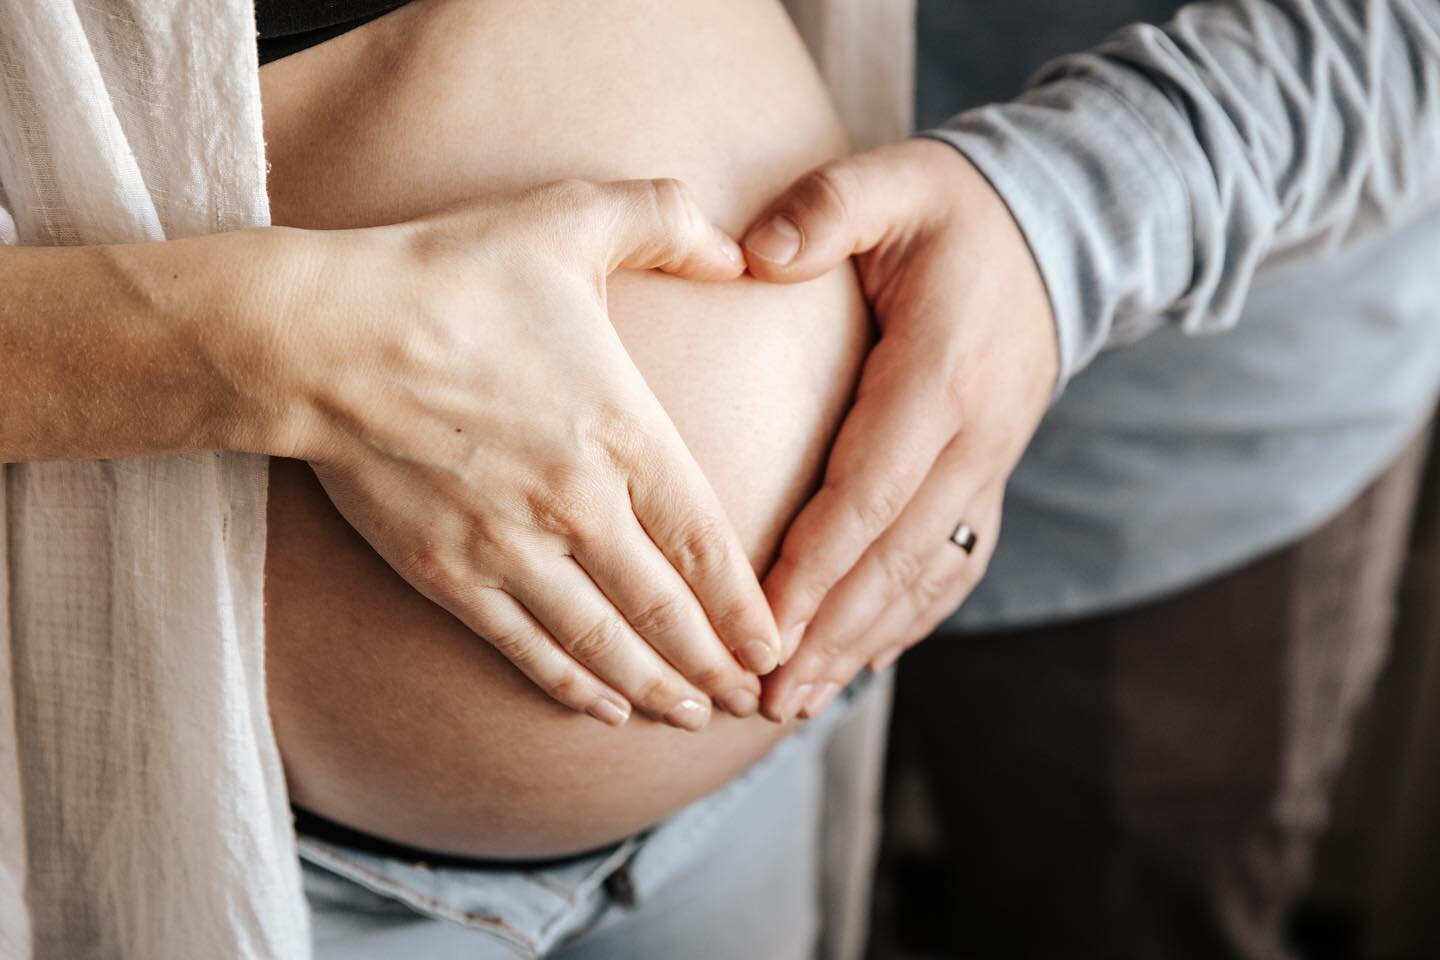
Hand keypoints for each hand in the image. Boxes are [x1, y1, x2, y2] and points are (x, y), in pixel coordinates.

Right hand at [268, 178, 780, 729]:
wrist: (321, 336)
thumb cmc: (448, 276)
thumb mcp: (571, 217)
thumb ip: (666, 221)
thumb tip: (740, 250)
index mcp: (622, 432)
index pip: (705, 541)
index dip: (743, 605)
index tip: (772, 644)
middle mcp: (577, 506)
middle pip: (663, 609)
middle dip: (712, 663)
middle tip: (748, 697)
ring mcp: (511, 548)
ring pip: (601, 642)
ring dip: (653, 688)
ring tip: (689, 717)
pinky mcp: (449, 573)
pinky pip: (524, 646)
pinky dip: (569, 685)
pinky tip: (601, 709)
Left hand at [740, 139, 1057, 720]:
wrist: (1063, 229)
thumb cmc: (957, 208)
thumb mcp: (895, 180)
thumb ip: (826, 207)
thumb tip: (753, 254)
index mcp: (941, 375)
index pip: (870, 490)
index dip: (816, 564)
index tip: (761, 623)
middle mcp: (976, 436)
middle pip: (896, 557)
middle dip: (830, 633)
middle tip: (767, 700)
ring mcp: (991, 463)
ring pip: (925, 575)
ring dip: (864, 644)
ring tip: (799, 703)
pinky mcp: (990, 475)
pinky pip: (952, 564)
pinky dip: (908, 619)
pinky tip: (862, 660)